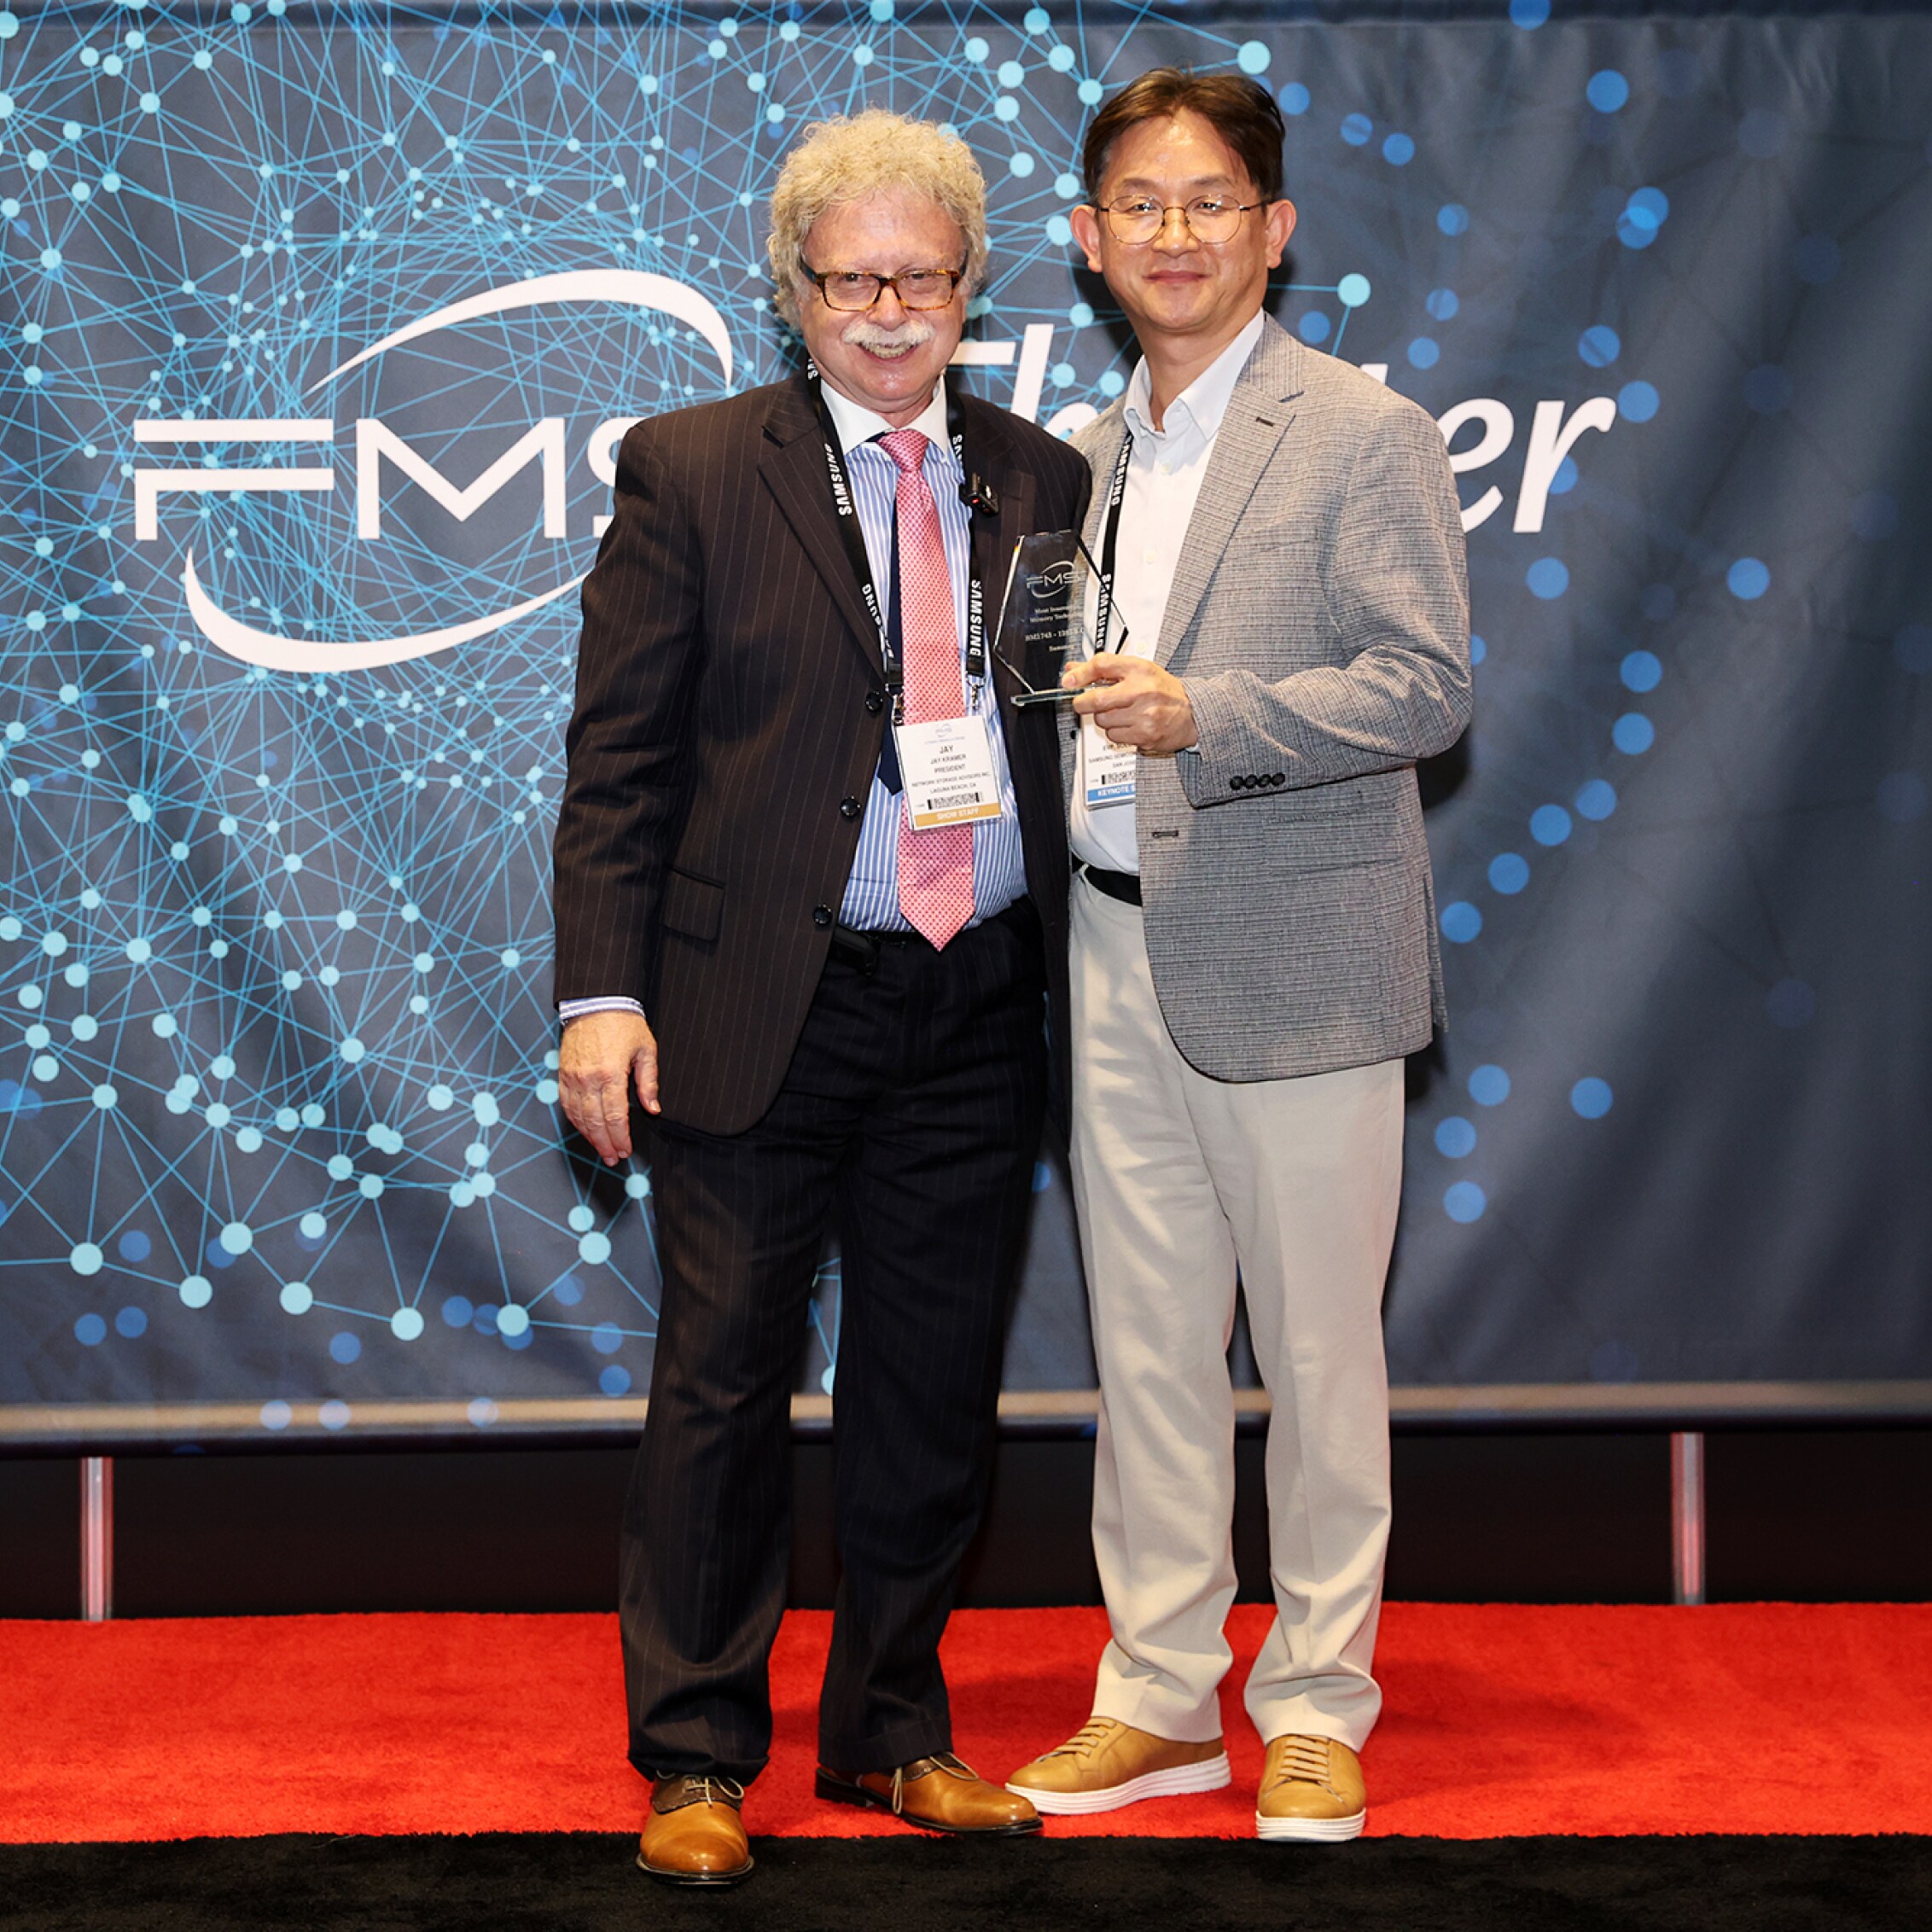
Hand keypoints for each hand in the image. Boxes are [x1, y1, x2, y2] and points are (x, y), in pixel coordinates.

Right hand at [558, 1009, 659, 1164]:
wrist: (596, 1001)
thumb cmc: (624, 1023)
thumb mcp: (646, 1050)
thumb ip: (649, 1083)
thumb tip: (653, 1109)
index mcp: (611, 1074)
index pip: (616, 1116)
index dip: (621, 1137)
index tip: (626, 1150)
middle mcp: (588, 1079)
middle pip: (595, 1122)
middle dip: (605, 1144)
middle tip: (613, 1157)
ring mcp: (572, 1077)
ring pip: (578, 1116)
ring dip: (589, 1136)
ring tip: (601, 1149)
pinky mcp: (563, 1073)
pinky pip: (566, 1104)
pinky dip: (575, 1120)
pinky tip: (584, 1129)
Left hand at [1062, 654, 1197, 752]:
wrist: (1191, 714)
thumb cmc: (1164, 690)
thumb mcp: (1138, 670)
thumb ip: (1105, 669)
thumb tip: (1073, 669)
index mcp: (1140, 670)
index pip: (1102, 665)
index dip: (1080, 673)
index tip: (1068, 680)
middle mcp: (1142, 691)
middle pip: (1097, 698)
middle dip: (1082, 702)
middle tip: (1082, 702)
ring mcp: (1144, 715)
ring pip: (1103, 720)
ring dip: (1103, 717)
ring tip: (1118, 712)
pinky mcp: (1144, 735)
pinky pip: (1113, 736)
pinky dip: (1115, 731)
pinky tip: (1127, 724)